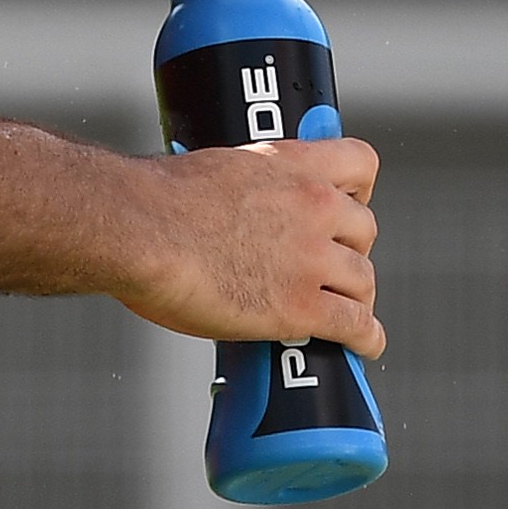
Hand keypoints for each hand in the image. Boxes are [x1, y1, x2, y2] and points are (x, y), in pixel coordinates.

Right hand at [117, 137, 386, 358]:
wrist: (142, 226)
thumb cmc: (159, 198)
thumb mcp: (220, 168)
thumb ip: (247, 187)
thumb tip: (233, 209)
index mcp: (293, 163)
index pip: (360, 164)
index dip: (359, 190)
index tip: (349, 205)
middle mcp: (314, 205)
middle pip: (365, 229)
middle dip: (351, 249)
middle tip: (331, 266)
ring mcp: (311, 258)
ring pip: (363, 279)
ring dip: (356, 295)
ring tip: (347, 310)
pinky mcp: (299, 307)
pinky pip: (353, 325)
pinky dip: (366, 338)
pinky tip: (365, 345)